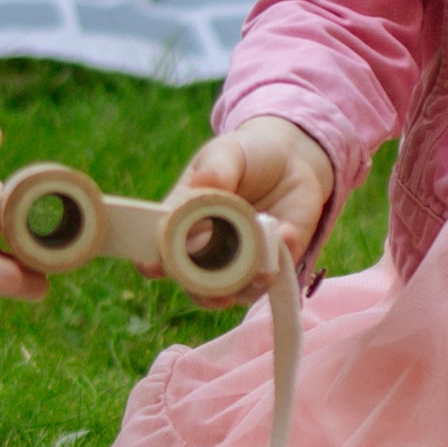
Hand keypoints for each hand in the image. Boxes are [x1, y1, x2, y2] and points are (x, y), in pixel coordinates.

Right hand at [170, 115, 335, 278]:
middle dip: (202, 293)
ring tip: (260, 274)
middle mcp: (209, 247)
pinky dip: (278, 263)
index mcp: (185, 220)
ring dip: (245, 288)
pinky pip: (273, 274)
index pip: (162, 247)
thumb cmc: (247, 154)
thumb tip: (205, 182)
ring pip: (236, 290)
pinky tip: (287, 235)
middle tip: (216, 294)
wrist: (293, 158)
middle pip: (195, 283)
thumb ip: (218, 168)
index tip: (154, 267)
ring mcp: (242, 258)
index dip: (154, 261)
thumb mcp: (228, 152)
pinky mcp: (276, 260)